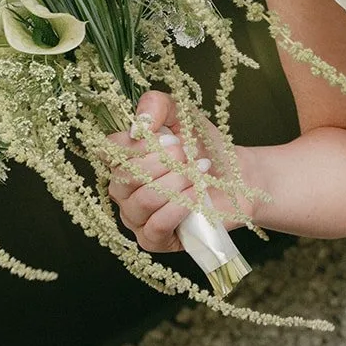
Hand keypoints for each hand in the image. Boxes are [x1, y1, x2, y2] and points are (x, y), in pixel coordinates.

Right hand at [106, 91, 209, 254]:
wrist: (236, 175)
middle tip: (187, 156)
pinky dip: (180, 206)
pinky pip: (155, 226)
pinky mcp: (153, 239)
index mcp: (123, 159)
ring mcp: (135, 216)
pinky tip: (197, 193)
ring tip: (196, 174)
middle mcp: (123, 189)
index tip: (169, 138)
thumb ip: (156, 105)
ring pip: (142, 201)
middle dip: (164, 162)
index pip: (108, 151)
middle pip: (124, 177)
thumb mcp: (182, 114)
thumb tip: (137, 127)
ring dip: (176, 183)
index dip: (137, 144)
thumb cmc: (204, 146)